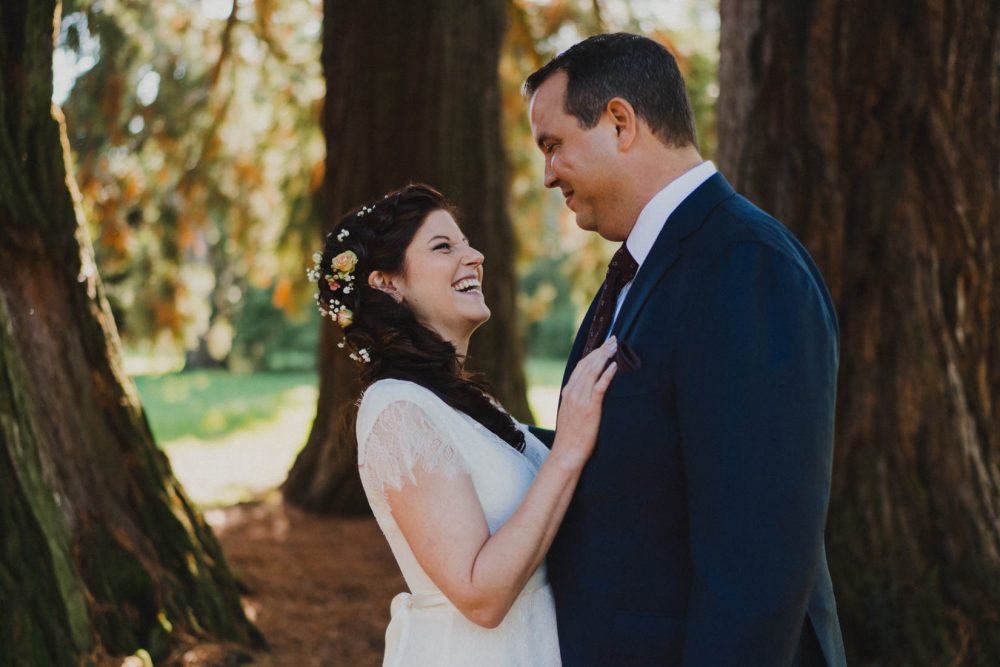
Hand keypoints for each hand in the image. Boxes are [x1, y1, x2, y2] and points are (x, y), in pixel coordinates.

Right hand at [552, 336, 618, 468]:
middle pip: (588, 364)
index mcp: (567, 391)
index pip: (580, 365)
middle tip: (614, 340)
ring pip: (593, 372)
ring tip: (616, 348)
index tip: (604, 344)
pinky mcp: (590, 408)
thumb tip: (588, 391)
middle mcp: (572, 392)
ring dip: (605, 357)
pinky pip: (599, 387)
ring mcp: (581, 400)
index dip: (593, 353)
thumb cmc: (571, 436)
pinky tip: (614, 366)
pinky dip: (607, 375)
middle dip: (601, 350)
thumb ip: (577, 400)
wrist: (566, 453)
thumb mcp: (570, 413)